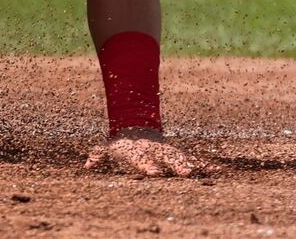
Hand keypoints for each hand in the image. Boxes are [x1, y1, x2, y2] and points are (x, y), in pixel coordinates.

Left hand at [84, 130, 213, 176]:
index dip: (147, 166)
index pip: (143, 160)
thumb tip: (88, 165)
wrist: (136, 129)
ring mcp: (168, 153)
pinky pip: (193, 161)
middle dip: (175, 166)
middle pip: (166, 159)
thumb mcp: (107, 148)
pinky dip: (204, 165)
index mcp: (139, 152)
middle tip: (184, 174)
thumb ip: (98, 155)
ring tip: (199, 173)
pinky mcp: (178, 156)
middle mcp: (156, 152)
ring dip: (190, 166)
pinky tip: (216, 171)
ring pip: (181, 159)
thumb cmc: (120, 146)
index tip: (153, 173)